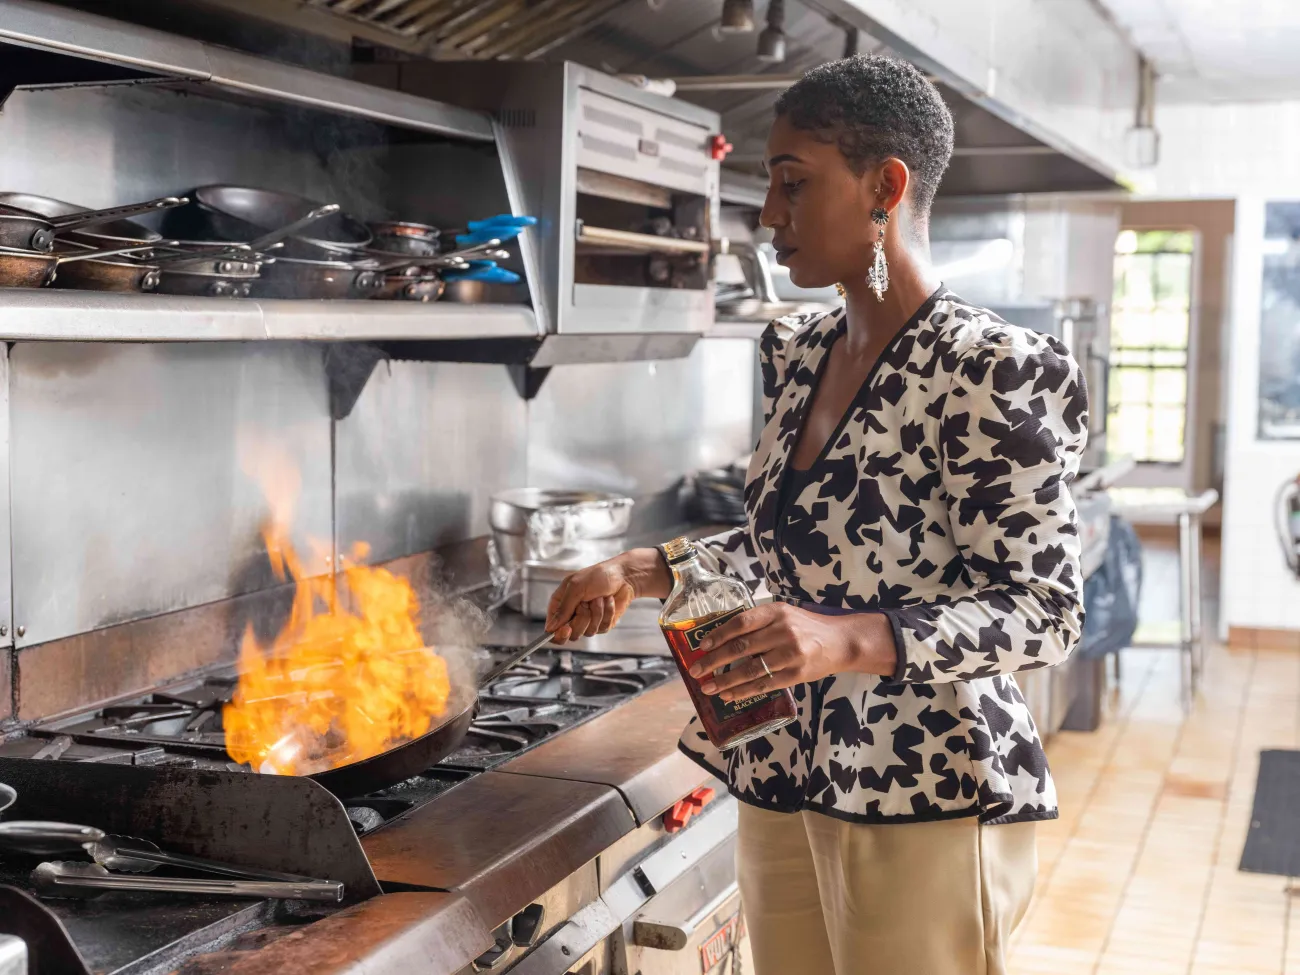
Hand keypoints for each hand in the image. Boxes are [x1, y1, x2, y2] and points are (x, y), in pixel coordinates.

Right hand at [545, 548, 670, 643]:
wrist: (623, 576)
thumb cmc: (598, 575)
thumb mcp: (576, 587)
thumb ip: (563, 608)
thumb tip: (551, 628)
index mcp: (561, 604)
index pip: (552, 629)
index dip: (558, 634)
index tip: (566, 629)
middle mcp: (573, 615)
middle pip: (571, 634)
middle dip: (582, 618)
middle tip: (586, 604)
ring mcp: (588, 621)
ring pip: (588, 632)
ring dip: (597, 613)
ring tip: (599, 598)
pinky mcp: (602, 624)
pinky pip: (602, 628)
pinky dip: (607, 613)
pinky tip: (608, 601)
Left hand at [687, 603, 895, 701]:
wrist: (840, 642)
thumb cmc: (806, 627)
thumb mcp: (783, 614)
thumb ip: (758, 623)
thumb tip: (721, 637)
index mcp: (776, 612)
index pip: (740, 623)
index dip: (718, 635)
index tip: (701, 646)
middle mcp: (783, 631)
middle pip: (741, 648)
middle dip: (714, 661)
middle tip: (696, 671)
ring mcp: (791, 654)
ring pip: (750, 670)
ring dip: (725, 681)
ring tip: (709, 688)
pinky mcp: (796, 674)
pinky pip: (764, 684)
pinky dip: (744, 691)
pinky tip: (730, 695)